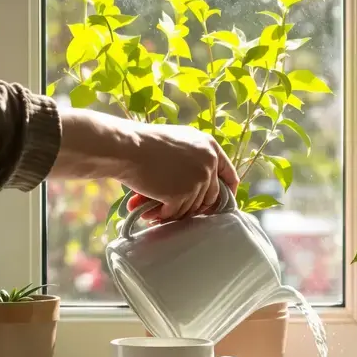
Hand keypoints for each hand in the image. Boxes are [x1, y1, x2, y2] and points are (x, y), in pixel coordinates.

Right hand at [119, 124, 238, 221]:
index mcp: (210, 147)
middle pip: (210, 196)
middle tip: (178, 210)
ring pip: (192, 207)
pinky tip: (150, 212)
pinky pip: (177, 212)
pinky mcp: (183, 194)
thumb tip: (203, 183)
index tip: (220, 201)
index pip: (229, 174)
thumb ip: (196, 158)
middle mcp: (208, 163)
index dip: (226, 190)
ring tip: (157, 211)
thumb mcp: (180, 142)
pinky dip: (163, 214)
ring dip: (175, 212)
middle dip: (196, 207)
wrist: (127, 147)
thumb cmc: (145, 144)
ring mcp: (197, 179)